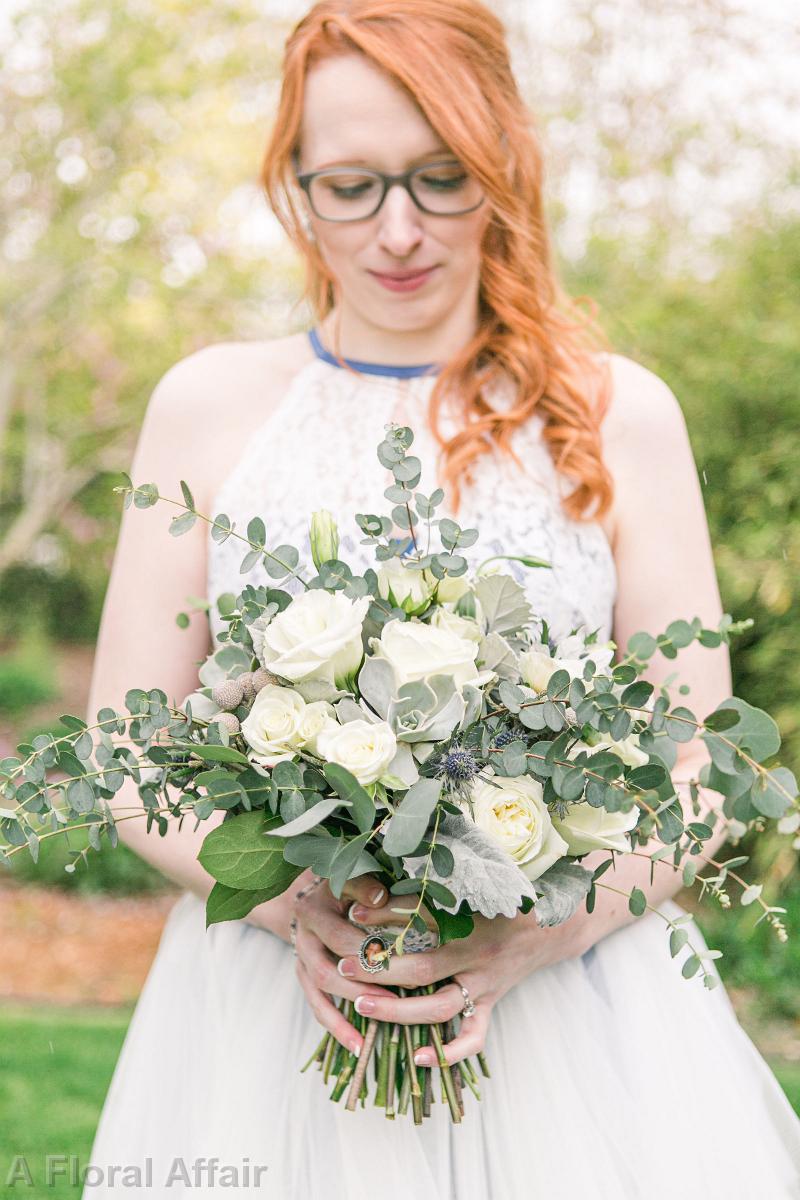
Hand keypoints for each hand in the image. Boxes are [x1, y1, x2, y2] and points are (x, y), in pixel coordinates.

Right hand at [290, 870, 402, 1056]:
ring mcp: (300, 960)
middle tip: (395, 1000)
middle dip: (361, 987)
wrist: (312, 895)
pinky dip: (336, 1027)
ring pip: (320, 992)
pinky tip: (358, 1045)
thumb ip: (365, 886)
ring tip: (377, 1030)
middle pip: (327, 970)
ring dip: (348, 1012)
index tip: (400, 966)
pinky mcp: (304, 977)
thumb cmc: (342, 886)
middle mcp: (302, 938)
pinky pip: (317, 1006)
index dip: (369, 954)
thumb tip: (381, 897)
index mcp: (313, 911)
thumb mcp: (350, 879)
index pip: (341, 937)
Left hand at [330, 889, 586, 1065]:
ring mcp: (485, 983)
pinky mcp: (492, 1003)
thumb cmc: (505, 899)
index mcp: (471, 919)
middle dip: (379, 969)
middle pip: (422, 968)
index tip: (351, 913)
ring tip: (362, 1005)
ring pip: (440, 1007)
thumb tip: (379, 886)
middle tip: (342, 967)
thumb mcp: (473, 885)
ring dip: (399, 1011)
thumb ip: (430, 887)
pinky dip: (449, 1052)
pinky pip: (474, 1036)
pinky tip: (418, 1058)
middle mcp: (477, 955)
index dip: (385, 915)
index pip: (421, 918)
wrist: (554, 924)